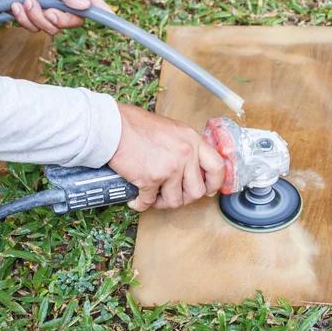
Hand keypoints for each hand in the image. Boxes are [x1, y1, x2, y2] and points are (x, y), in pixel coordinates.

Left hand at [0, 0, 111, 34]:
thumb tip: (86, 5)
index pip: (91, 1)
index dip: (103, 11)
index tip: (113, 18)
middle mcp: (60, 2)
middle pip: (71, 22)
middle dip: (57, 19)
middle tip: (46, 10)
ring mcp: (46, 11)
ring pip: (51, 28)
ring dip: (36, 17)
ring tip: (24, 1)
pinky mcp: (31, 18)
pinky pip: (34, 29)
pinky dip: (23, 19)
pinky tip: (16, 5)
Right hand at [108, 104, 225, 211]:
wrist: (113, 126)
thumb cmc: (137, 126)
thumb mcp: (172, 130)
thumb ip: (185, 147)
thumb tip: (191, 169)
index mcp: (193, 140)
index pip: (217, 166)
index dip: (215, 183)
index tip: (208, 190)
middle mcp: (185, 154)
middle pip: (196, 191)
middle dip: (184, 197)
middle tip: (172, 194)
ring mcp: (170, 168)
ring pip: (175, 201)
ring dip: (163, 203)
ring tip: (153, 196)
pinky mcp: (151, 179)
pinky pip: (149, 202)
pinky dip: (141, 204)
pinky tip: (136, 199)